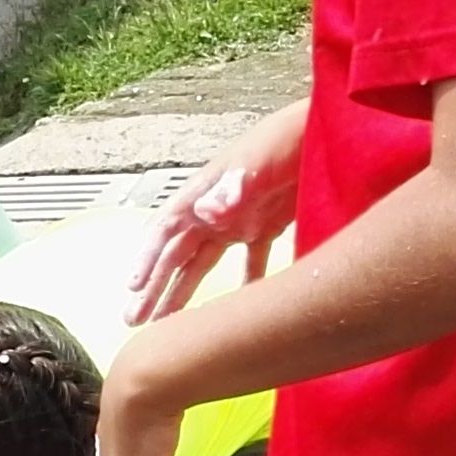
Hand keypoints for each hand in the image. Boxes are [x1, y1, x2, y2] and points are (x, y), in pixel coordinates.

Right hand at [128, 138, 296, 323]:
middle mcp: (213, 211)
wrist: (322, 131)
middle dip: (155, 287)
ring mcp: (238, 221)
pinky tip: (238, 308)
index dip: (146, 260)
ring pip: (203, 264)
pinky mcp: (266, 227)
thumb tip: (206, 212)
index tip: (133, 289)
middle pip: (176, 255)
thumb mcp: (254, 162)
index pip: (164, 231)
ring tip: (170, 324)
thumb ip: (230, 187)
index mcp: (201, 194)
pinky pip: (249, 263)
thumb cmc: (284, 138)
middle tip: (135, 319)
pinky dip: (244, 284)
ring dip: (185, 292)